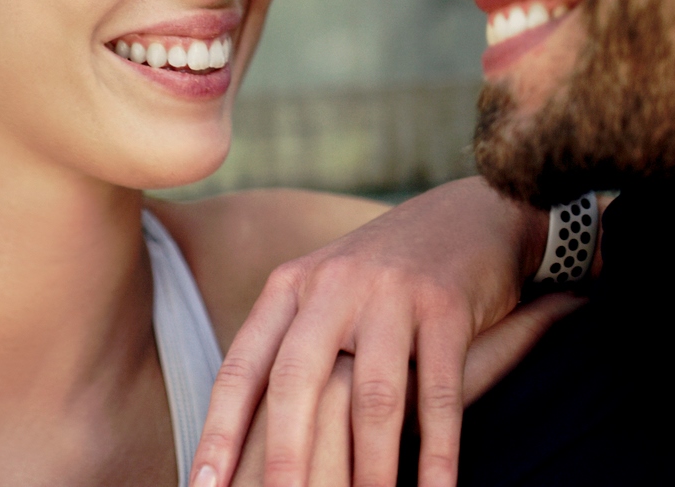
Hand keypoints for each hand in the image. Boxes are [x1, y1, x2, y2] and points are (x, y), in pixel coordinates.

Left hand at [189, 178, 552, 486]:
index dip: (219, 430)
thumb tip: (246, 432)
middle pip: (297, 381)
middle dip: (284, 455)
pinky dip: (438, 452)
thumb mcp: (325, 294)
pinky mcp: (447, 307)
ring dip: (368, 469)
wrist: (471, 215)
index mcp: (290, 287)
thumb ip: (289, 346)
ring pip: (372, 397)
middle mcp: (332, 286)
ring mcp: (391, 294)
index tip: (203, 486)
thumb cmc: (387, 277)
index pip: (243, 368)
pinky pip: (439, 393)